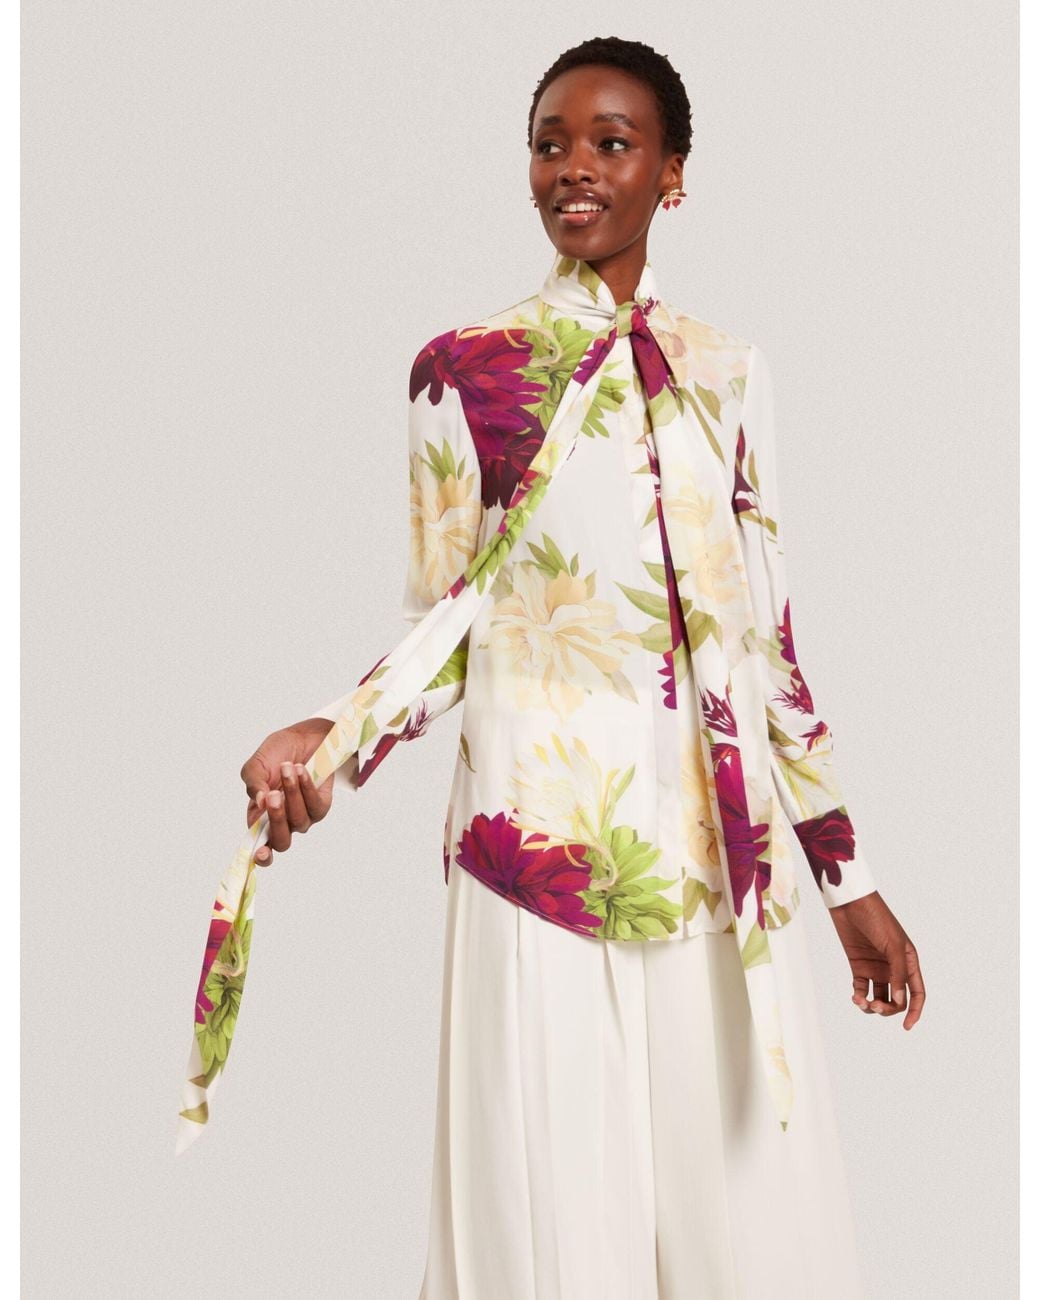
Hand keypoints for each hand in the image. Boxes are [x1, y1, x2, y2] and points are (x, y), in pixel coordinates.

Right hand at [239, 718, 336, 865]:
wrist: (303, 736)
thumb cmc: (277, 753)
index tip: (259, 854)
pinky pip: (315, 805)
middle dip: (277, 819)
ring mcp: (303, 815)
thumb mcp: (256, 765)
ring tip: (287, 768)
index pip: (259, 846)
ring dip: (292, 793)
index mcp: (260, 816)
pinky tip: (301, 770)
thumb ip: (253, 784)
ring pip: (299, 820)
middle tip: (273, 795)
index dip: (260, 856)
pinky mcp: (321, 805)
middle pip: (281, 841)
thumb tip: (258, 804)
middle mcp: (282, 821)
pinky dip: (307, 787)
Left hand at [828, 891, 925, 1028]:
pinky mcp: (858, 966)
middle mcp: (894, 968)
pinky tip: (855, 997)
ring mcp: (876, 968)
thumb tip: (899, 1000)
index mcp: (908, 962)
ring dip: (871, 1006)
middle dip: (887, 1008)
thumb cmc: (876, 918)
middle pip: (896, 1000)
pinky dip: (859, 997)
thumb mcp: (892, 945)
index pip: (917, 993)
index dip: (915, 1011)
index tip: (907, 1026)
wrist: (850, 904)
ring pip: (878, 997)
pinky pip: (861, 989)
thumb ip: (897, 974)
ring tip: (861, 1002)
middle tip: (875, 1006)